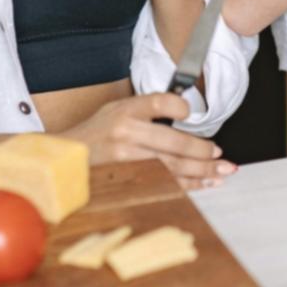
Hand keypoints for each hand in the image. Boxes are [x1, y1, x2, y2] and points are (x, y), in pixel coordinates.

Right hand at [61, 92, 235, 190]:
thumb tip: (184, 112)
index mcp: (125, 110)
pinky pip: (164, 183)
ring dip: (202, 171)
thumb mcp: (115, 110)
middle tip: (221, 156)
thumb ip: (145, 110)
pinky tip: (203, 184)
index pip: (158, 102)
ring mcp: (126, 159)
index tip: (190, 112)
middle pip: (174, 143)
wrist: (66, 158)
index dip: (179, 106)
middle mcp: (126, 133)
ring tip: (221, 172)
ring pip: (173, 167)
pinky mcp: (127, 179)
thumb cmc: (95, 133)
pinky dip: (187, 185)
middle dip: (203, 152)